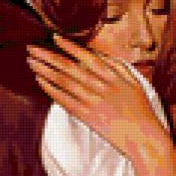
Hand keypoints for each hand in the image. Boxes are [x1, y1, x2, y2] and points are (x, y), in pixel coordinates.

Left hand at [27, 33, 165, 156]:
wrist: (145, 138)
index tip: (54, 38)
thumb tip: (99, 55)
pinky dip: (51, 89)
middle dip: (48, 55)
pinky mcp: (88, 117)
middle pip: (69, 67)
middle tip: (31, 47)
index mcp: (113, 76)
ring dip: (45, 69)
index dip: (69, 46)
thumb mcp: (134, 82)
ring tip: (31, 61)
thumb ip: (117, 66)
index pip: (87, 56)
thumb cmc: (141, 111)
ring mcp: (93, 101)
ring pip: (64, 81)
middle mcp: (101, 86)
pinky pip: (65, 100)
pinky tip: (40, 80)